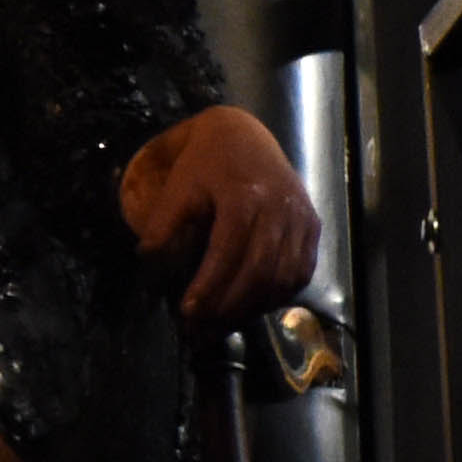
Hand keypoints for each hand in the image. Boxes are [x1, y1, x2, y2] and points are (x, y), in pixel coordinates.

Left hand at [117, 103, 319, 322]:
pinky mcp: (313, 227)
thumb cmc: (206, 160)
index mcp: (245, 197)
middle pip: (260, 273)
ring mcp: (302, 220)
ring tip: (223, 323)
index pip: (229, 253)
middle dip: (230, 306)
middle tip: (203, 328)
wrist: (245, 133)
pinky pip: (300, 272)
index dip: (210, 287)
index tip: (188, 311)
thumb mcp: (179, 184)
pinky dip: (277, 295)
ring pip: (283, 278)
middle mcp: (281, 210)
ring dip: (254, 307)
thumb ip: (164, 223)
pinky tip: (252, 305)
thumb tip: (148, 262)